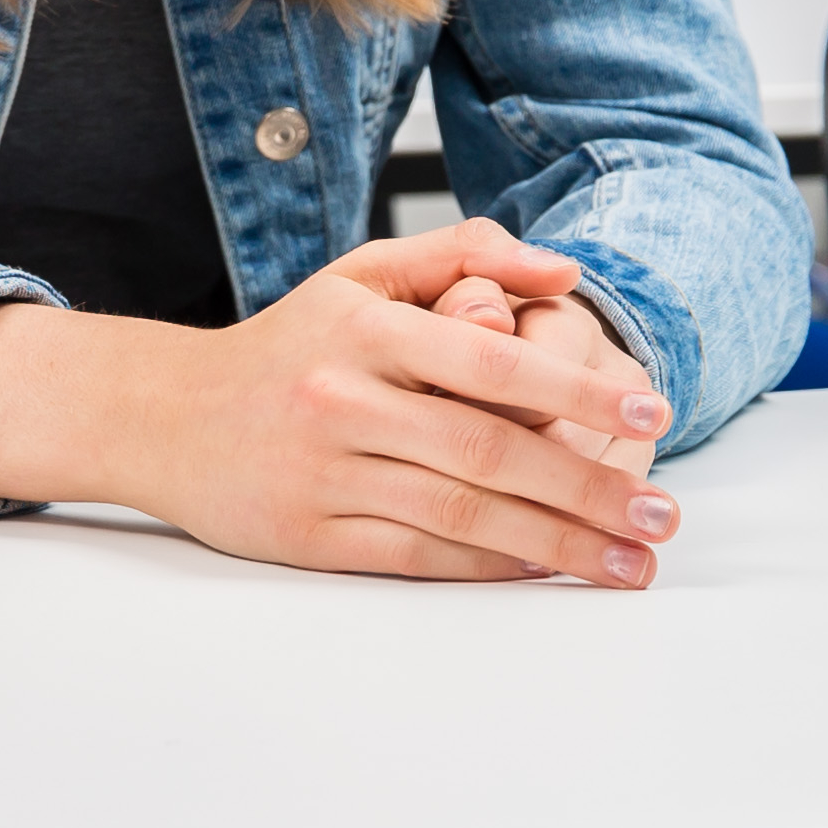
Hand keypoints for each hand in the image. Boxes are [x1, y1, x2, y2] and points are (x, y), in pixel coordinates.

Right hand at [0, 221, 683, 586]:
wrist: (165, 416)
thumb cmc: (286, 346)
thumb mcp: (360, 275)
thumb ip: (462, 256)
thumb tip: (561, 271)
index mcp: (364, 330)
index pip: (491, 363)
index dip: (576, 392)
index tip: (649, 412)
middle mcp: (344, 401)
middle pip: (490, 453)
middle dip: (589, 488)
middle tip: (662, 514)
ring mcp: (326, 474)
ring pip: (464, 514)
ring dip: (559, 544)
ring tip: (628, 561)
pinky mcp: (312, 536)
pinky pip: (421, 556)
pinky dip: (492, 567)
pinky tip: (548, 571)